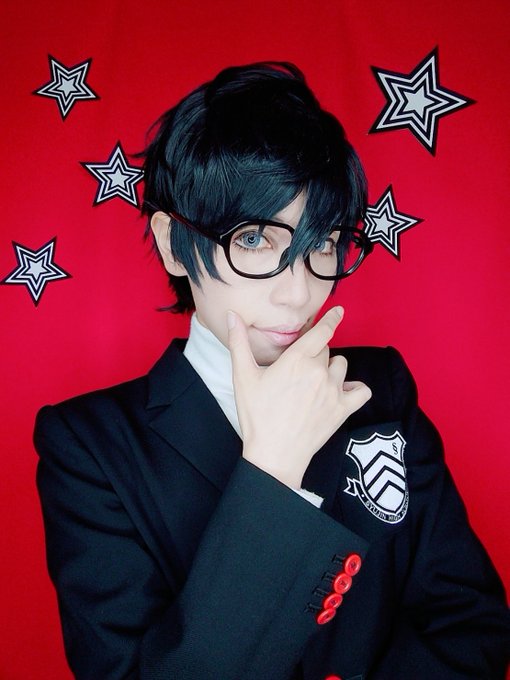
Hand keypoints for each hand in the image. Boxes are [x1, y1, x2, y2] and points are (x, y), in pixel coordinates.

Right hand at [227, 307, 371, 487]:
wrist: (274, 454)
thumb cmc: (257, 415)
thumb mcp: (243, 377)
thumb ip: (239, 343)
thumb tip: (233, 315)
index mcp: (297, 360)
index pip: (322, 331)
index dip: (331, 318)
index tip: (338, 311)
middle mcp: (319, 371)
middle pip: (326, 349)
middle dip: (315, 353)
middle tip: (298, 370)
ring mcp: (333, 391)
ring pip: (340, 366)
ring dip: (331, 369)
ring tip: (314, 382)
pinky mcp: (343, 409)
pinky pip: (361, 390)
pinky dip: (355, 388)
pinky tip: (342, 391)